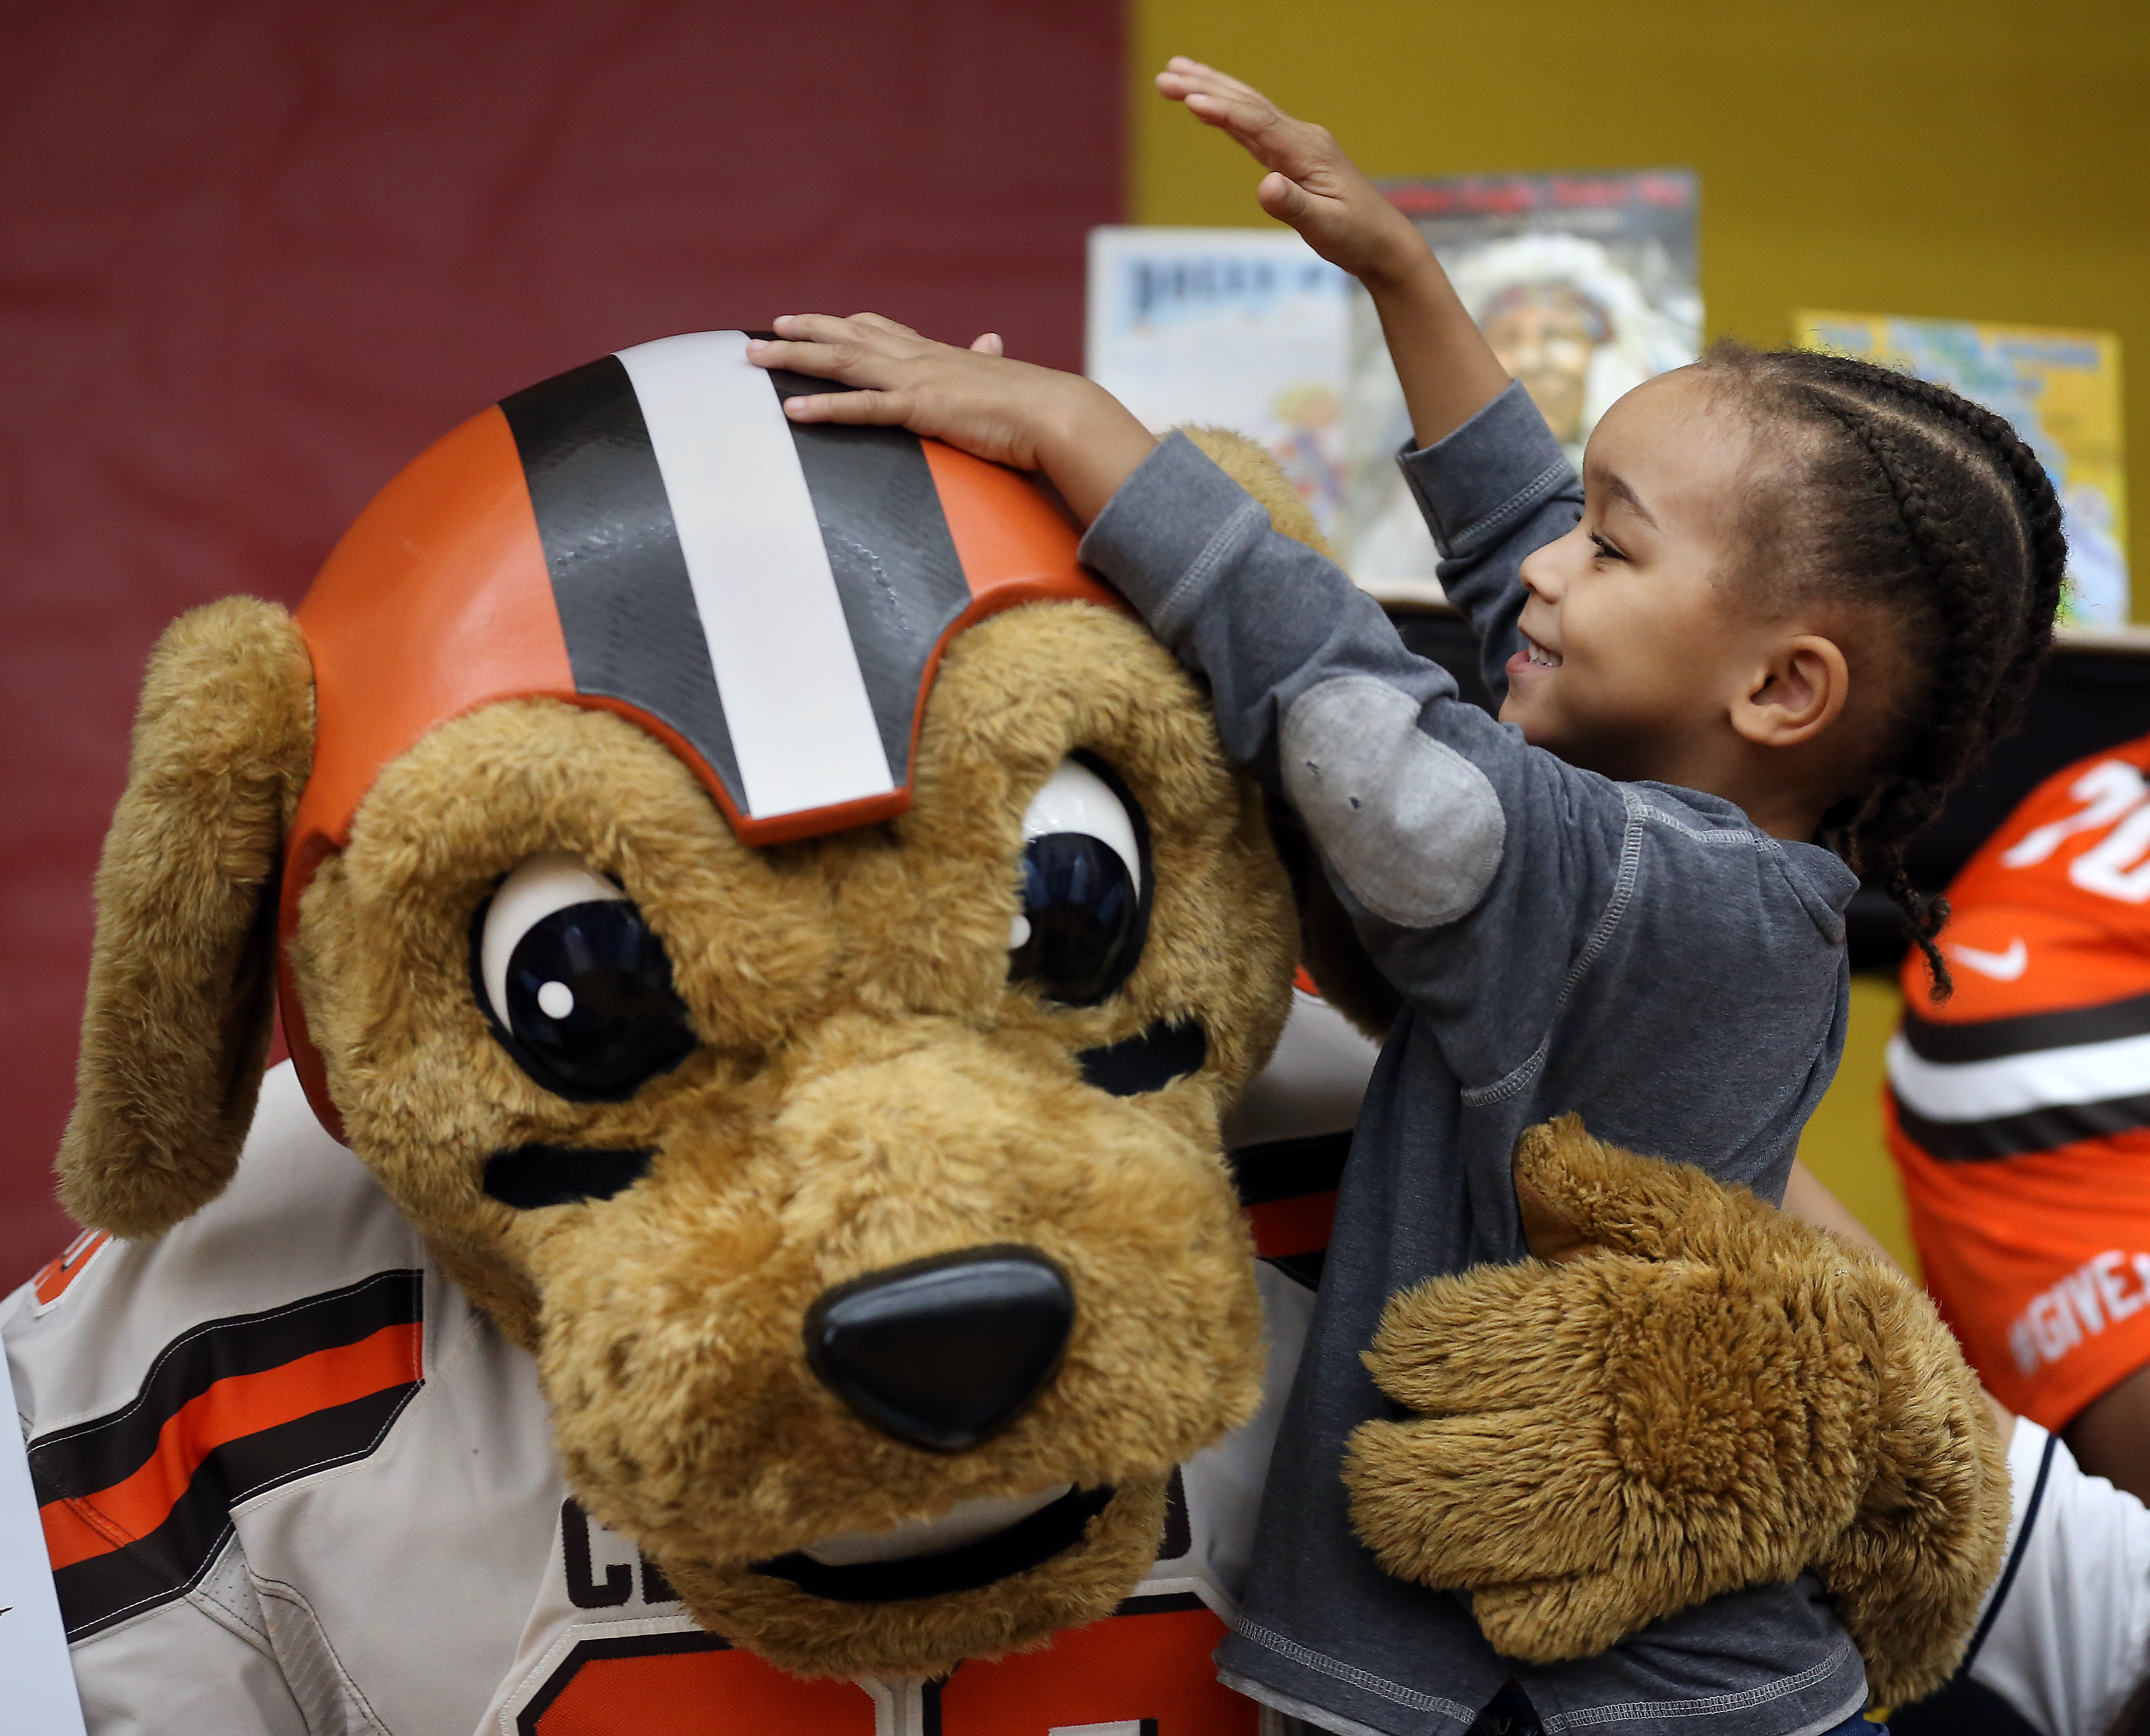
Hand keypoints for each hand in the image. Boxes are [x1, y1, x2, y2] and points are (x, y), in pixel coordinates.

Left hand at [747, 314, 1155, 523]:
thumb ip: (984, 361)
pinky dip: (826, 408)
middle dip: (802, 333)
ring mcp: (917, 380)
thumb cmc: (1033, 405)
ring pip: (843, 362)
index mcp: (936, 354)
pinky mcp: (921, 409)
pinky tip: (793, 411)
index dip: (841, 324)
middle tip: (763, 333)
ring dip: (796, 359)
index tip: (808, 320)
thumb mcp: (998, 378)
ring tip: (756, 358)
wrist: (1056, 414)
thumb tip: (989, 342)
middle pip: (848, 337)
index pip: (879, 330)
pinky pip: (863, 407)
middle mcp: (919, 358)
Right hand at [1156, 58, 1504, 445]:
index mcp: (1307, 152)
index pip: (1258, 124)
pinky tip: (1209, 104)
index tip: (1189, 99)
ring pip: (1249, 108)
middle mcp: (1302, 138)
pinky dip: (1228, 111)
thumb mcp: (1326, 228)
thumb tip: (1264, 187)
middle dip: (1205, 87)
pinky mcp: (1293, 155)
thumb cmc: (1356, 237)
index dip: (1223, 111)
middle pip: (1248, 104)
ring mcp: (1298, 143)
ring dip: (1212, 88)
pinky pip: (1253, 125)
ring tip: (1176, 72)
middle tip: (1165, 74)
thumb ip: (1294, 207)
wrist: (1384, 241)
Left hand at [1345, 1116, 1921, 1664]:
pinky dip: (1497, 1602)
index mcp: (1581, 1327)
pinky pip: (1527, 1623)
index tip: (1414, 1343)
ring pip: (1446, 1548)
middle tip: (1391, 1431)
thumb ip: (1604, 1186)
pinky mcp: (1644, 1585)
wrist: (1904, 1428)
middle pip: (1404, 1469)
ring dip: (1410, 1528)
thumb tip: (1527, 1150)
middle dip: (1376, 1455)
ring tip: (1415, 1499)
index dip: (1403, 1344)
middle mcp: (1576, 1430)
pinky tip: (1500, 1562)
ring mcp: (1606, 1518)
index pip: (1422, 1344)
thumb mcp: (1710, 1217)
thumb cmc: (1801, 1309)